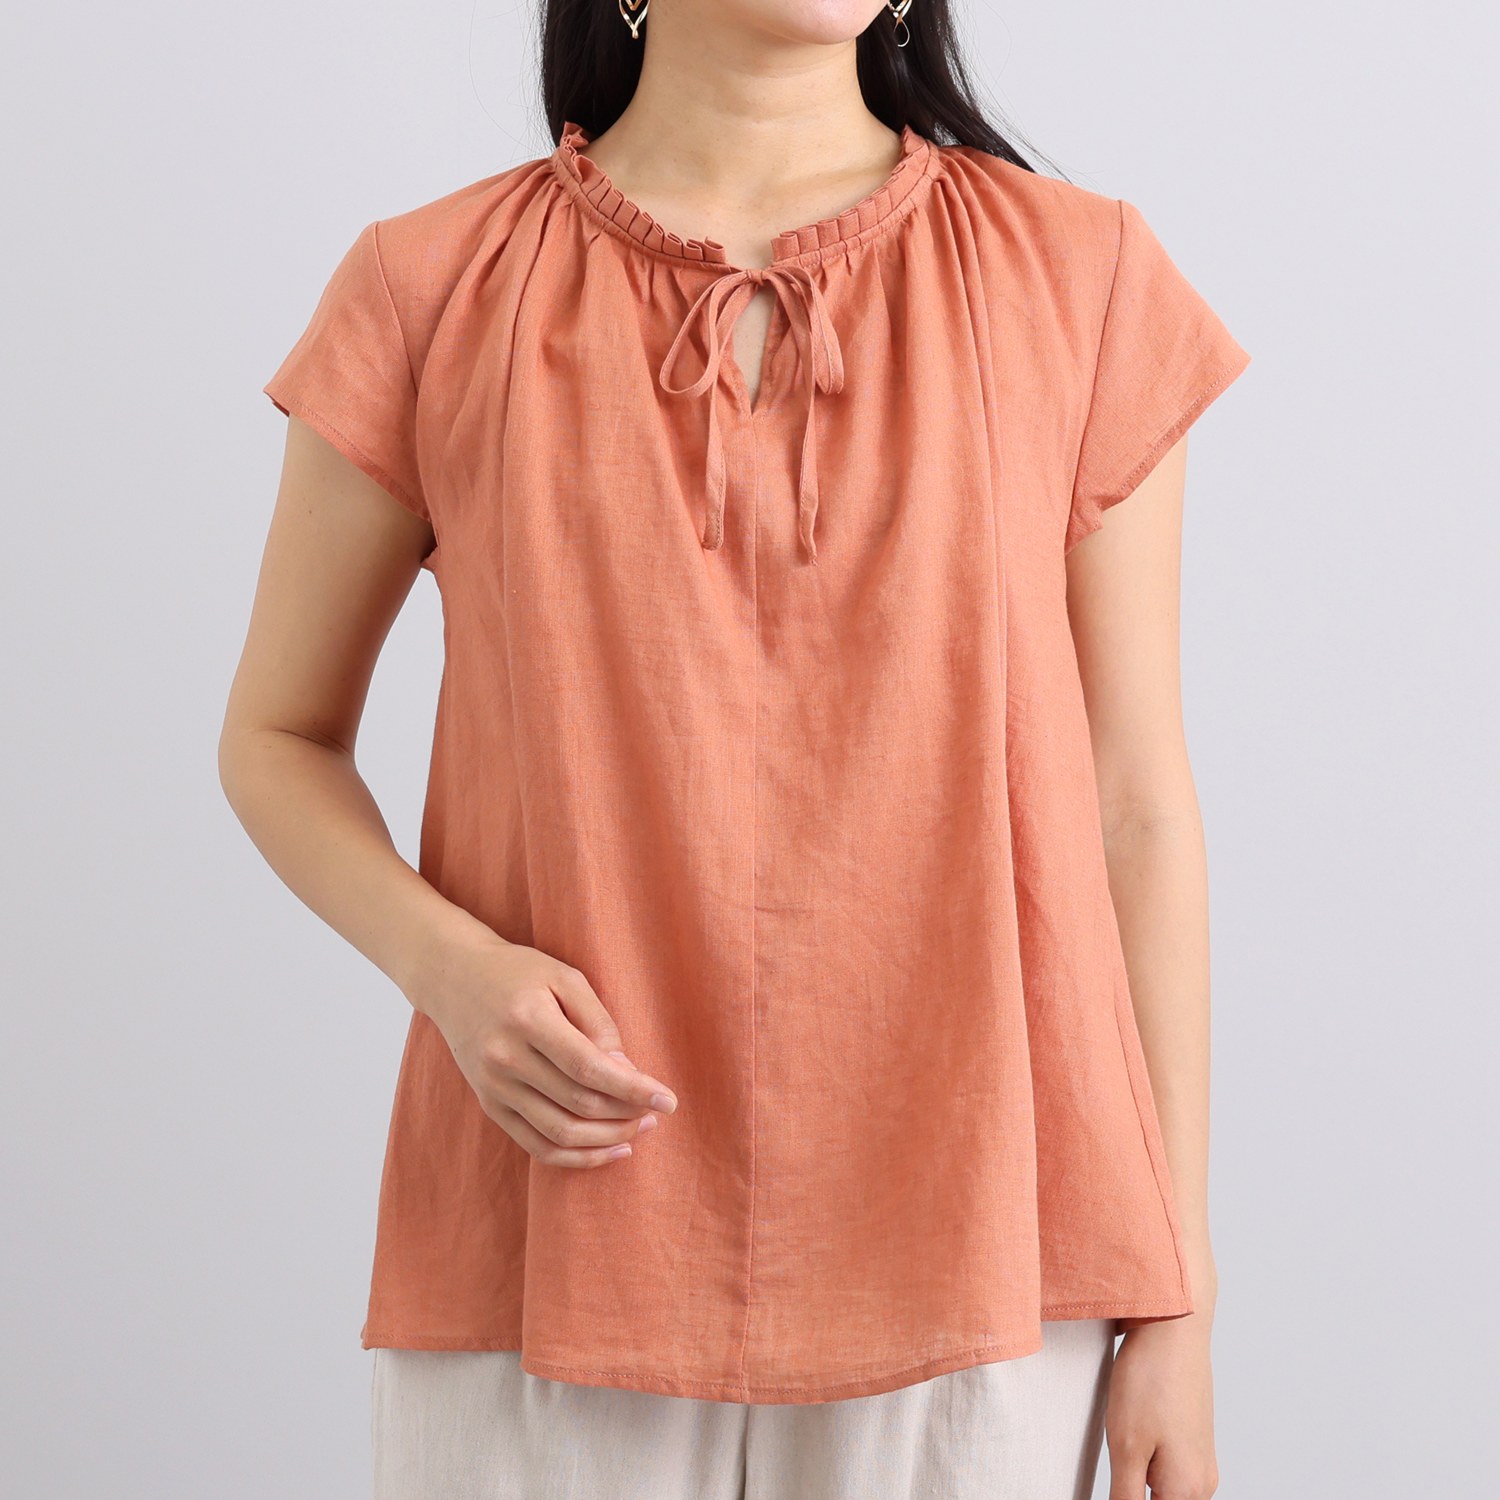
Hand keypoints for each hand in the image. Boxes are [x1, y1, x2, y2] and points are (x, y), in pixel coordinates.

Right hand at [406, 924, 676, 1166]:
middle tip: (656, 1112)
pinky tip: (608, 1149)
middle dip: (626, 1114)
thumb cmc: (518, 972)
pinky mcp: (489, 1104)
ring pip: (559, 1133)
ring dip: (606, 1140)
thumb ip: (598, 1021)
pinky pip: (535, 1145)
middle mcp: (505, 1058)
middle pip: (578, 1103)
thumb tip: (625, 1070)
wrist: (453, 977)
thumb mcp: (564, 977)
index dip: (633, 1090)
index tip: (667, 1100)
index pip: (589, 1068)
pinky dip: (575, 1156)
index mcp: (527, 1019)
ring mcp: (493, 1086)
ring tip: (638, 1129)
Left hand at [1105, 1314, 1218, 1499]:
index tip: (1120, 1468)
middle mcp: (1202, 1481)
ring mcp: (1200, 1458)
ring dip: (1138, 1471)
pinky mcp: (1192, 1437)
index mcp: (1188, 1492)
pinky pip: (1166, 1463)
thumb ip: (1125, 1498)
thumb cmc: (1151, 1377)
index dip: (1125, 1499)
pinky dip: (1146, 1452)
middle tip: (1122, 1445)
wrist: (1174, 1324)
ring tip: (1128, 1430)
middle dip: (1132, 1488)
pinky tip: (1134, 1420)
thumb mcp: (1126, 1447)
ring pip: (1162, 1486)